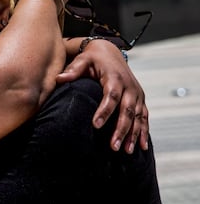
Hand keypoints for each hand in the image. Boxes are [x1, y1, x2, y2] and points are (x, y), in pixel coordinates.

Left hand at [57, 39, 148, 153]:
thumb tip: (59, 78)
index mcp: (115, 78)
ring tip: (126, 151)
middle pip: (127, 110)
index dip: (104, 111)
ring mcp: (137, 94)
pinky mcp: (140, 99)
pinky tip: (141, 146)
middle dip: (121, 129)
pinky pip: (144, 117)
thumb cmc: (93, 58)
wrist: (110, 52)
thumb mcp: (83, 60)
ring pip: (138, 116)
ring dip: (133, 134)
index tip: (95, 125)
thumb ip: (73, 70)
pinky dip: (143, 131)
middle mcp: (129, 87)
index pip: (111, 96)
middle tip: (113, 146)